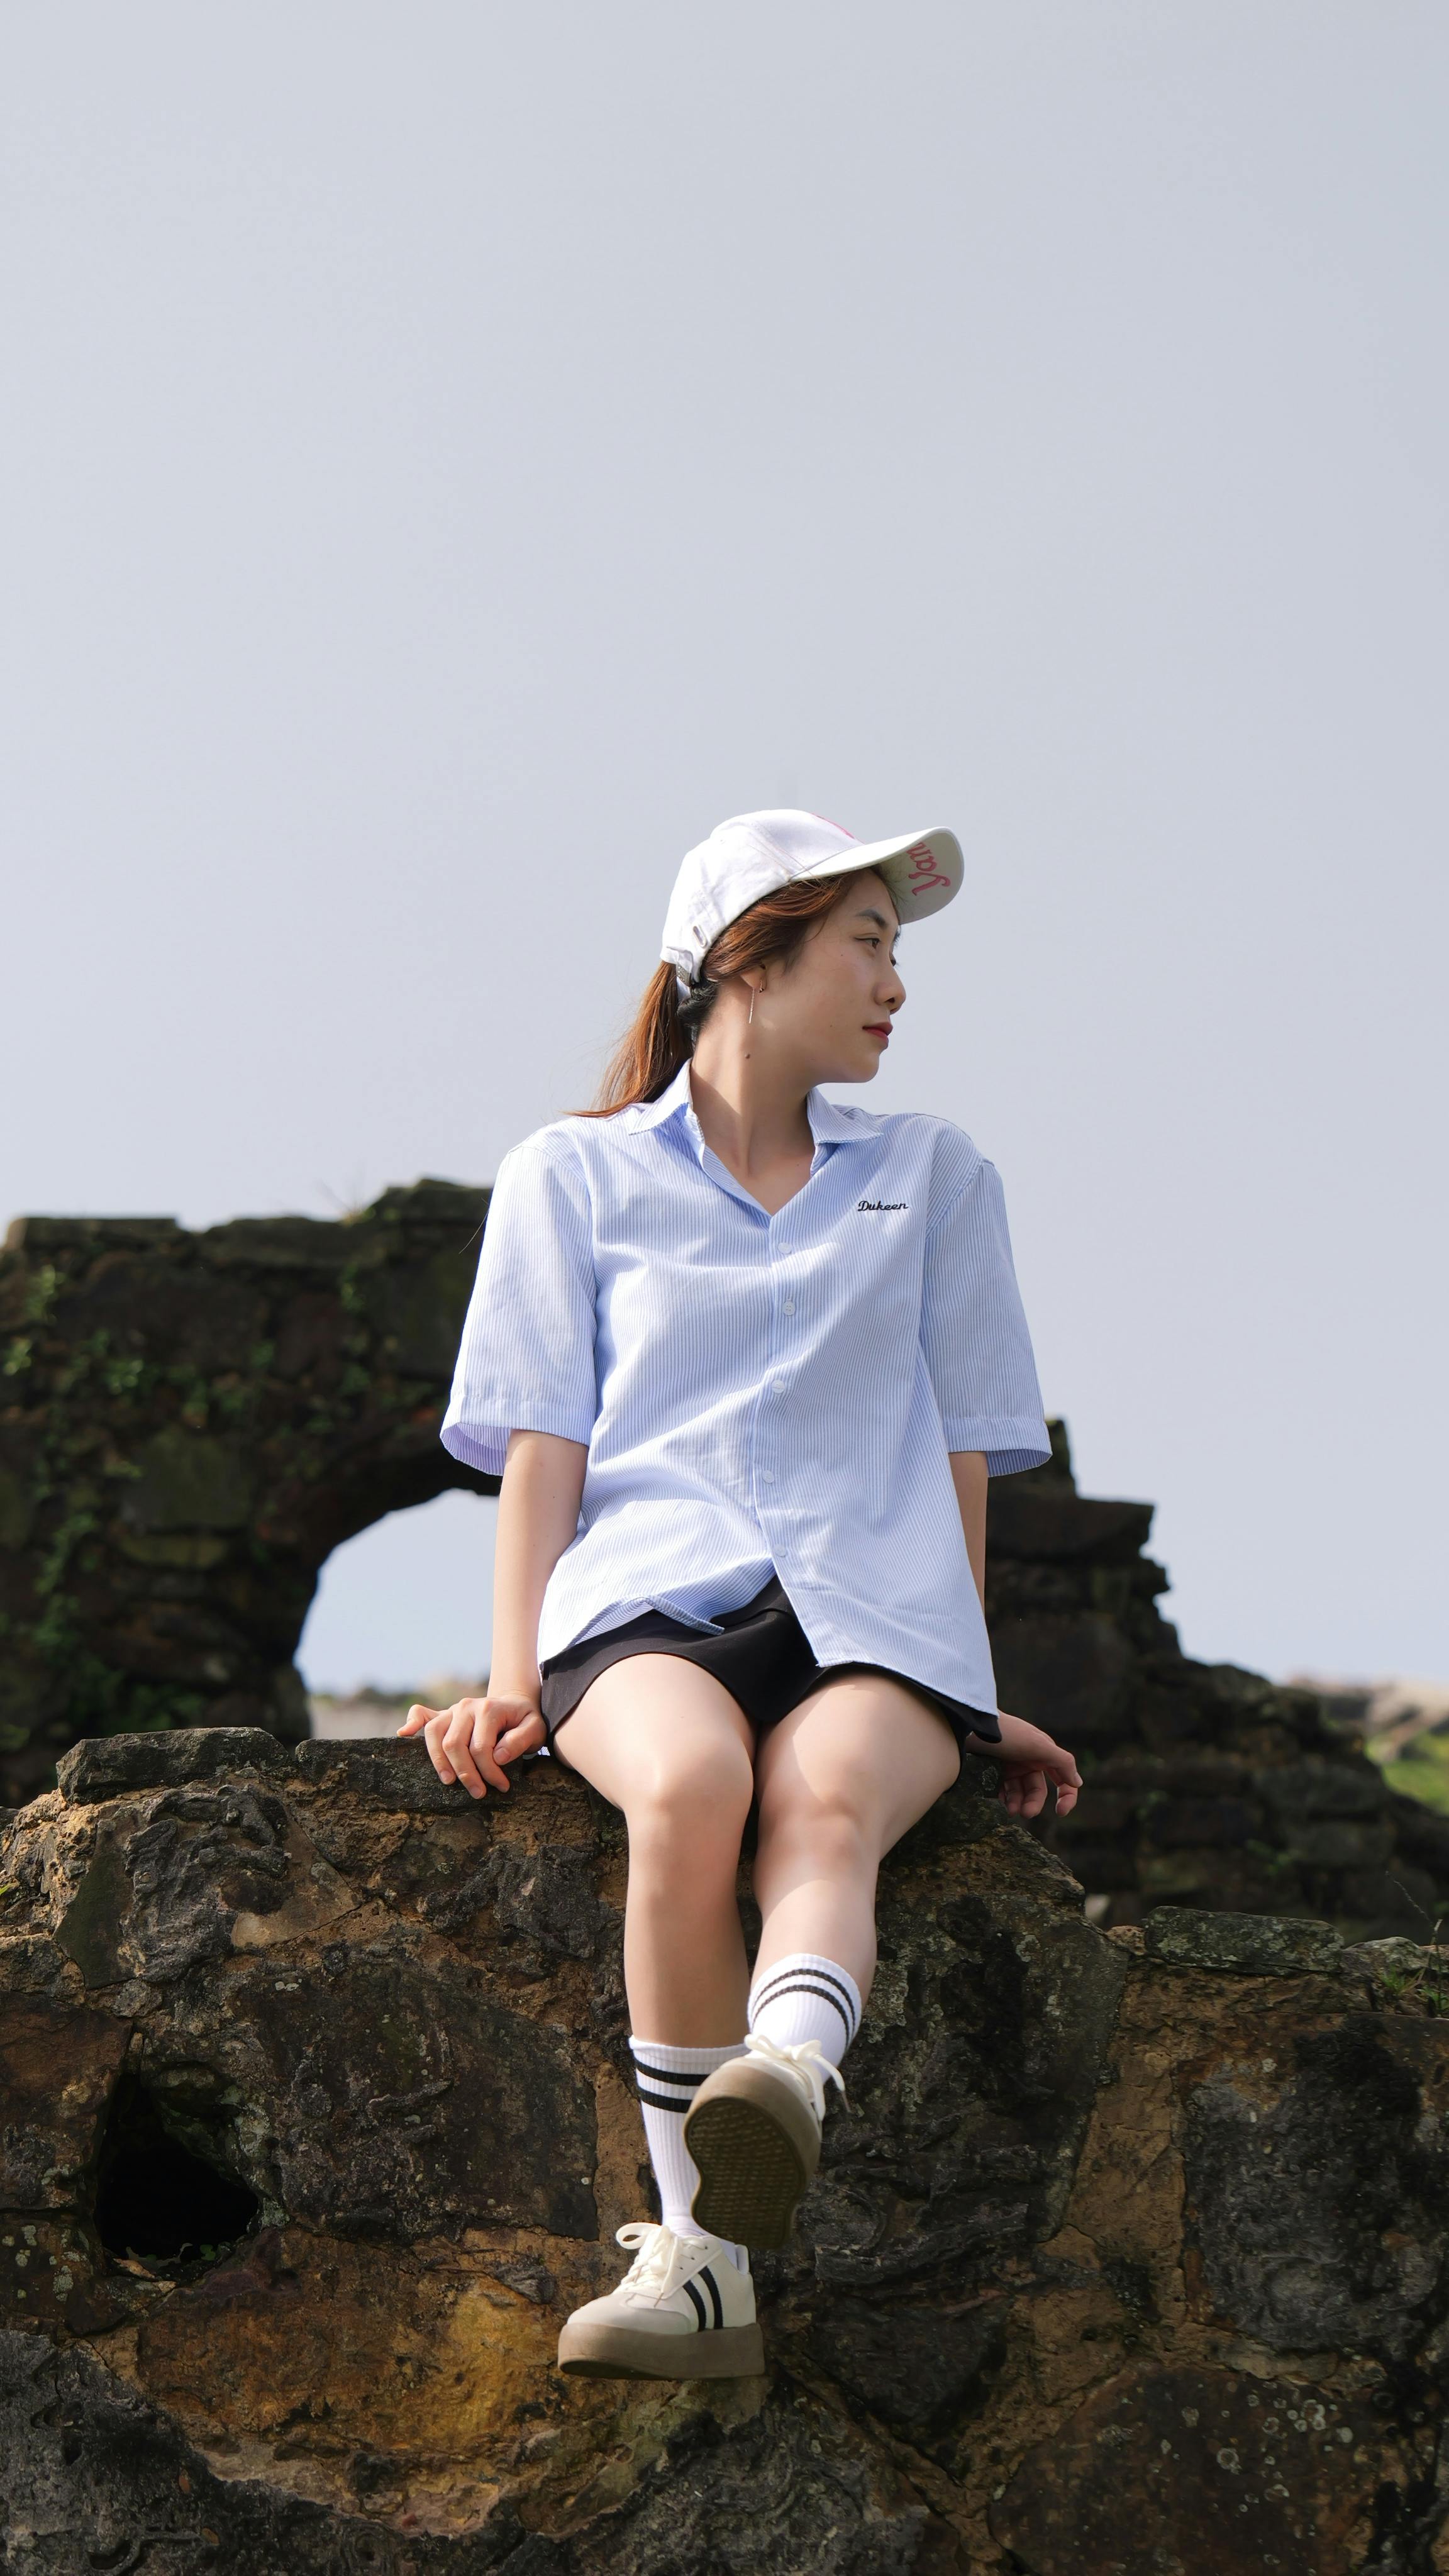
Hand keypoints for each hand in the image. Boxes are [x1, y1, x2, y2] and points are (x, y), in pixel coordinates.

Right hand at [395, 1690, 546, 1797]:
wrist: (515, 1705)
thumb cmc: (525, 1721)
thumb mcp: (535, 1729)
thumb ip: (520, 1741)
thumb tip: (497, 1757)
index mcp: (489, 1709)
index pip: (481, 1747)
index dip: (489, 1772)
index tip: (501, 1787)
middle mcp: (467, 1706)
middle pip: (454, 1744)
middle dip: (465, 1773)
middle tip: (478, 1793)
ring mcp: (453, 1709)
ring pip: (434, 1734)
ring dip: (439, 1761)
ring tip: (450, 1781)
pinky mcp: (444, 1714)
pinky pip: (422, 1714)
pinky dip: (411, 1722)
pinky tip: (404, 1734)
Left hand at [976, 1711, 1080, 1820]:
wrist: (969, 1725)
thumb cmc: (1006, 1733)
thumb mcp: (1038, 1744)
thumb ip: (1062, 1762)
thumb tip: (1078, 1783)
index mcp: (1044, 1753)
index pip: (1063, 1778)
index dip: (1066, 1796)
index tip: (1060, 1812)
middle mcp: (1029, 1760)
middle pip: (1037, 1790)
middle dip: (1033, 1803)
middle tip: (1025, 1814)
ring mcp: (1010, 1765)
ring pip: (1019, 1793)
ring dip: (1017, 1803)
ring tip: (1010, 1810)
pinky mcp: (993, 1770)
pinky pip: (1002, 1790)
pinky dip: (1003, 1798)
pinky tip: (999, 1801)